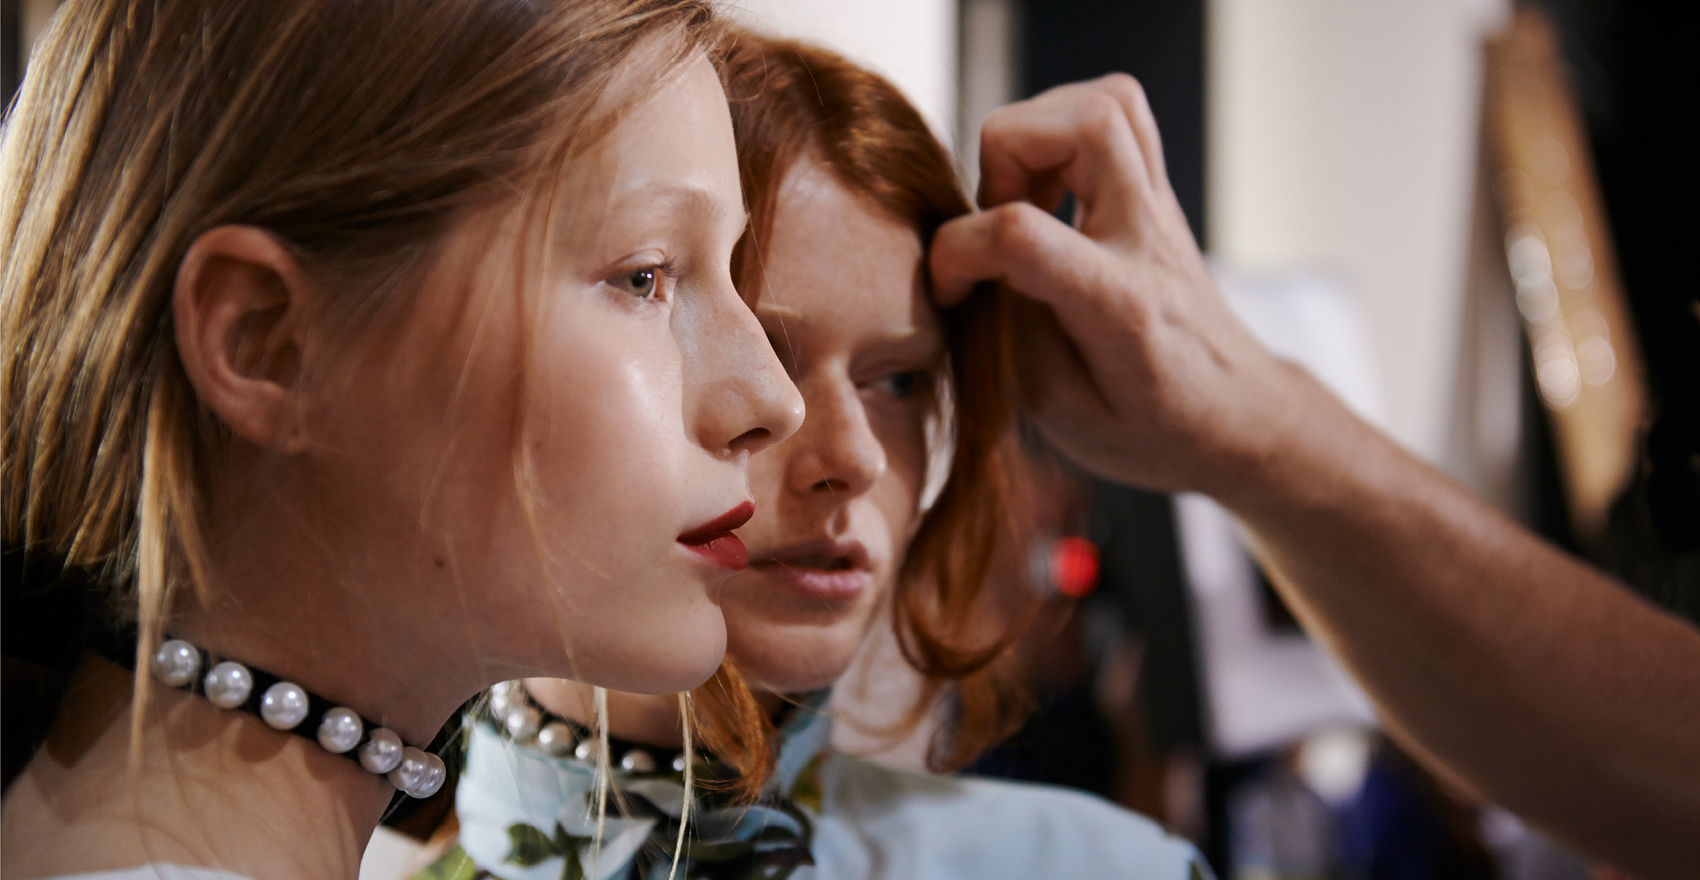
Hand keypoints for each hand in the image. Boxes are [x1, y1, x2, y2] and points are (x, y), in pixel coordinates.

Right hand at [930, 76, 1308, 497]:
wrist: (1236, 415)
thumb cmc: (1151, 428)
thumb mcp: (1061, 416)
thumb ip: (1008, 336)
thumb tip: (969, 270)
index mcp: (1120, 307)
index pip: (1022, 233)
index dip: (959, 249)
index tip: (952, 290)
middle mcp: (1147, 239)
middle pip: (1083, 123)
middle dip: (1007, 153)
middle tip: (995, 215)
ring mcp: (1159, 208)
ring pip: (1105, 101)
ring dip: (1038, 132)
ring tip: (1019, 196)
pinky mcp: (1158, 194)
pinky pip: (1115, 113)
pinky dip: (1061, 132)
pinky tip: (1044, 193)